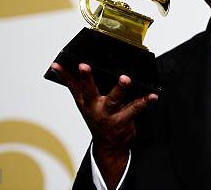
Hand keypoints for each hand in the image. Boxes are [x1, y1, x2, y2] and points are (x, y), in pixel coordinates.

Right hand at [50, 62, 156, 187]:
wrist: (110, 146)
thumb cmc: (100, 120)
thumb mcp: (88, 106)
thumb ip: (87, 88)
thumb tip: (87, 65)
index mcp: (84, 102)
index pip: (72, 86)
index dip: (64, 75)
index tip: (57, 64)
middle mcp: (94, 107)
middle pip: (89, 91)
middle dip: (86, 78)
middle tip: (84, 66)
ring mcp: (108, 115)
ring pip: (114, 99)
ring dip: (120, 88)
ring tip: (125, 78)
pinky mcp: (123, 120)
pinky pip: (135, 108)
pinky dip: (145, 101)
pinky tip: (152, 95)